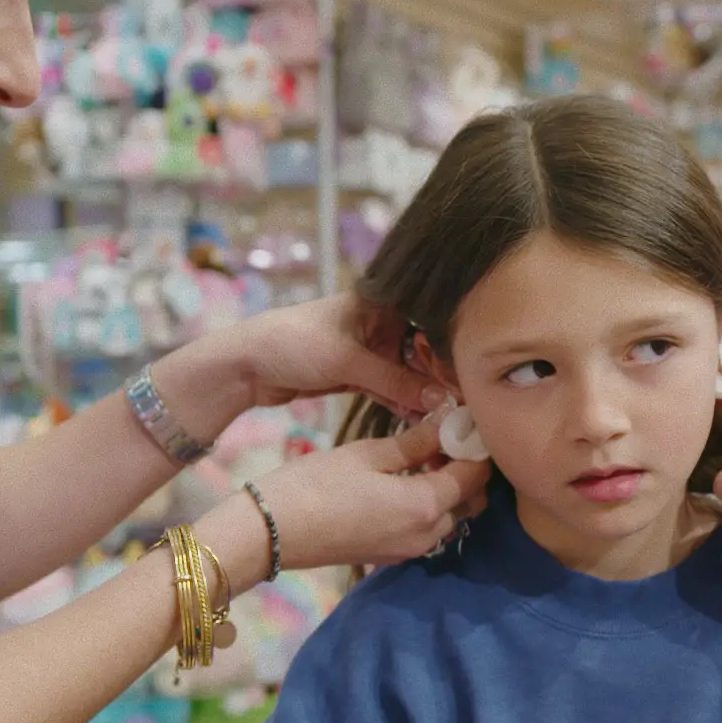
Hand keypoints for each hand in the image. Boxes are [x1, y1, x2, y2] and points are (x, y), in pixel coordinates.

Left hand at [155, 293, 444, 434]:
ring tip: (452, 417)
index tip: (474, 374)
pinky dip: (406, 402)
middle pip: (425, 349)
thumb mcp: (348, 361)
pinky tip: (425, 421)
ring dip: (425, 394)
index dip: (453, 347)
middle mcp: (382, 321)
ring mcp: (372, 347)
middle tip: (468, 403)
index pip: (431, 321)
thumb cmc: (294, 344)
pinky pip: (393, 387)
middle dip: (443, 375)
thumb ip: (395, 381)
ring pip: (410, 371)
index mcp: (383, 301)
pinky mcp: (361, 372)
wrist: (247, 364)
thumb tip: (442, 402)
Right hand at [247, 406, 490, 572]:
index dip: (475, 446)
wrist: (272, 532)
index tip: (466, 422)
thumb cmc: (317, 485)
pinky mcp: (391, 555)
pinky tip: (407, 481)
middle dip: (467, 470)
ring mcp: (410, 550)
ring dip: (448, 490)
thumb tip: (447, 423)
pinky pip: (426, 530)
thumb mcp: (368, 454)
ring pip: (450, 518)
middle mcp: (427, 534)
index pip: (474, 474)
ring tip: (425, 457)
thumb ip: (415, 442)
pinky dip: (429, 506)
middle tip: (446, 439)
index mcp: (426, 505)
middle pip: (469, 501)